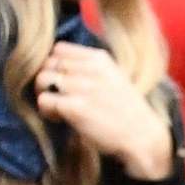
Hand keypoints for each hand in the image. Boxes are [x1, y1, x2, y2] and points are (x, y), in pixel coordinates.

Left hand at [33, 42, 171, 179]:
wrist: (142, 135)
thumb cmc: (126, 109)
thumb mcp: (113, 76)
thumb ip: (89, 68)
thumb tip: (59, 66)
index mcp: (99, 58)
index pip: (59, 49)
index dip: (54, 64)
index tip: (60, 79)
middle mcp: (90, 69)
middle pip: (48, 63)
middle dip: (47, 80)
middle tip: (55, 96)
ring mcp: (82, 87)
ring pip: (43, 79)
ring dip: (44, 94)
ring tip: (55, 107)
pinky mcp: (75, 108)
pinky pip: (45, 101)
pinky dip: (47, 111)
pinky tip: (59, 118)